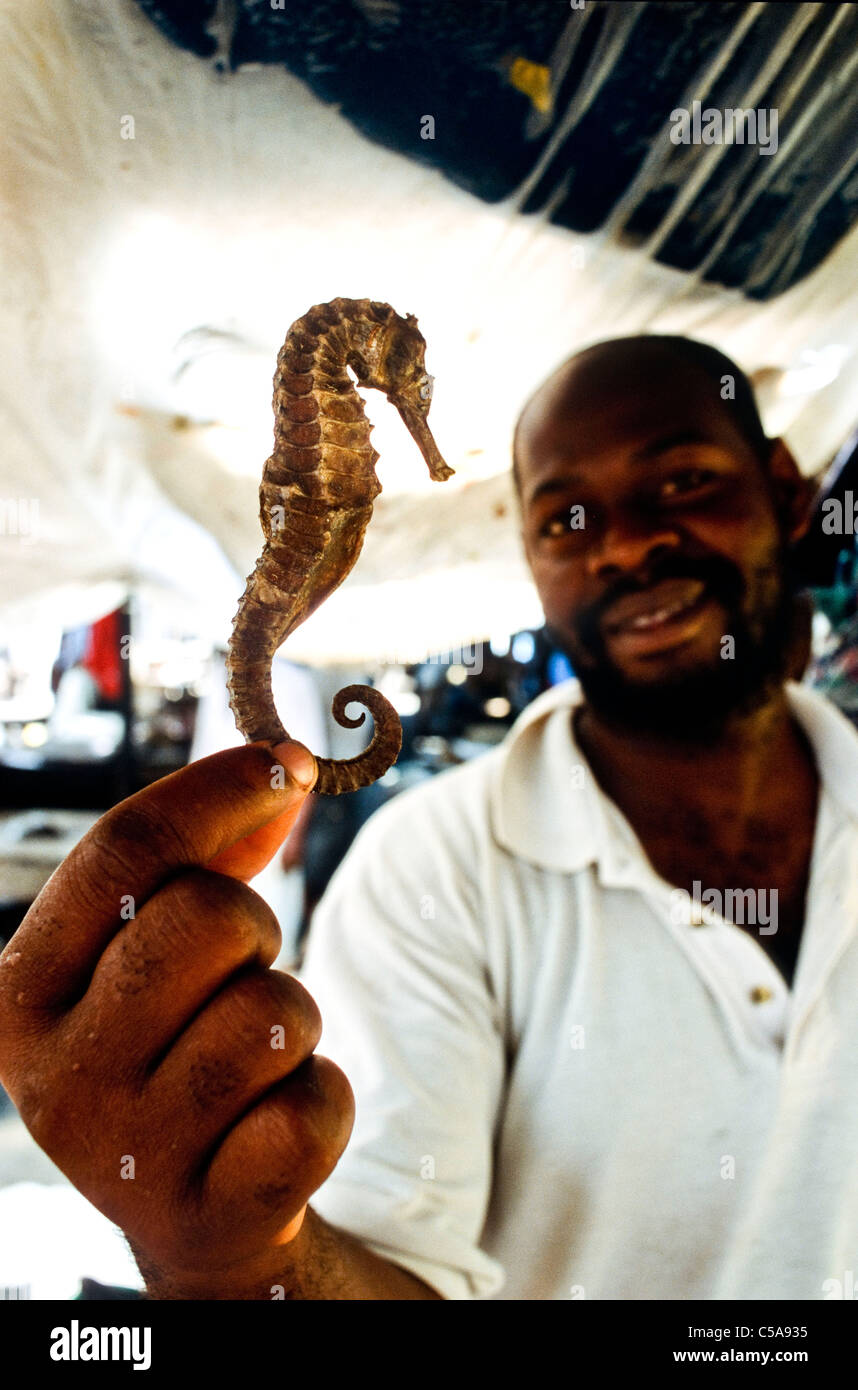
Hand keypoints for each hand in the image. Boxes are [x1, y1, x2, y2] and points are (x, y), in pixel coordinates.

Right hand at [0, 740, 354, 1294]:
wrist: (195, 1214)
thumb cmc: (173, 1049)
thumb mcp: (150, 956)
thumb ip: (206, 857)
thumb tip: (288, 770)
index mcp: (21, 992)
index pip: (121, 851)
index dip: (220, 789)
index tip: (293, 761)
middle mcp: (54, 1075)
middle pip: (208, 916)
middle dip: (256, 927)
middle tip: (238, 973)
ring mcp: (127, 1154)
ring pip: (274, 1010)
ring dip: (291, 1023)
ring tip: (251, 1063)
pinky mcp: (208, 1213)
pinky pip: (316, 1106)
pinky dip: (321, 1100)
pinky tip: (272, 1127)